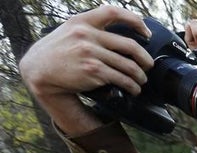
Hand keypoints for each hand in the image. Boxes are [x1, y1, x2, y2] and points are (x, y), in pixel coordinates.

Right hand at [21, 6, 151, 99]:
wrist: (40, 70)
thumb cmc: (58, 51)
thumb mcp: (70, 30)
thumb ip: (91, 28)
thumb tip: (120, 33)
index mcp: (82, 21)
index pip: (113, 12)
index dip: (135, 21)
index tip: (146, 32)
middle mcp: (87, 35)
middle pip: (129, 45)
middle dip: (145, 58)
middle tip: (148, 65)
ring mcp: (90, 53)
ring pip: (128, 66)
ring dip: (140, 76)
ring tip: (141, 80)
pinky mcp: (93, 71)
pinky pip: (122, 79)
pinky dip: (132, 86)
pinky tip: (133, 88)